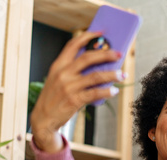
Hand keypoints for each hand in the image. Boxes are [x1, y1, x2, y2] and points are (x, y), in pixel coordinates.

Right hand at [30, 31, 122, 152]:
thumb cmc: (54, 98)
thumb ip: (73, 70)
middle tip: (119, 54)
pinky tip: (114, 91)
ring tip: (122, 75)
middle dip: (106, 54)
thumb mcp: (58, 79)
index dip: (88, 37)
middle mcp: (63, 73)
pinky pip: (95, 93)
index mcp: (58, 65)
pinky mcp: (74, 100)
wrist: (43, 119)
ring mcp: (68, 86)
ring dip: (112, 74)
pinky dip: (107, 91)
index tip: (101, 33)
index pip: (73, 45)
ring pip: (95, 76)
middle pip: (88, 58)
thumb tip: (98, 64)